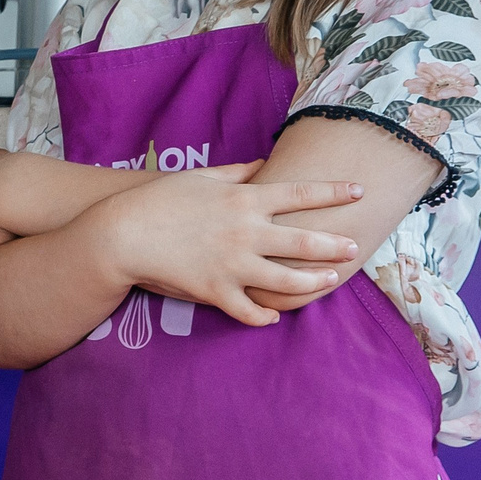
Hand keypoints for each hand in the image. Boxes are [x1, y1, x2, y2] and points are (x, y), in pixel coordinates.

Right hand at [88, 165, 364, 326]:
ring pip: (287, 280)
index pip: (301, 193)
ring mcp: (233, 265)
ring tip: (329, 281)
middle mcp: (246, 233)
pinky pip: (249, 311)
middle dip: (335, 244)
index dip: (334, 191)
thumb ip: (237, 172)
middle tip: (354, 248)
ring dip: (313, 282)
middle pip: (305, 241)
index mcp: (244, 200)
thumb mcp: (199, 177)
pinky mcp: (215, 292)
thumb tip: (263, 164)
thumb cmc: (157, 201)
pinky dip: (264, 316)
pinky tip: (273, 315)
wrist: (121, 235)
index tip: (359, 190)